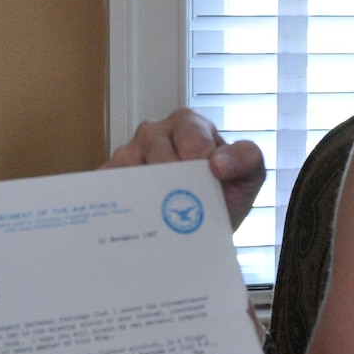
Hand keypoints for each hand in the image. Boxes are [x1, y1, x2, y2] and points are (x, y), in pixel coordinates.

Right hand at [103, 109, 265, 230]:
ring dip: (143, 192)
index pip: (191, 134)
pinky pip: (105, 184)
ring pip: (128, 164)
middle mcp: (155, 133)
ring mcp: (129, 153)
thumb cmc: (223, 196)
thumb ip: (246, 159)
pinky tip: (131, 219)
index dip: (198, 158)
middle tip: (181, 202)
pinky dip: (116, 202)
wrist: (200, 229)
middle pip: (155, 147)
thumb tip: (218, 163)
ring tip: (158, 215)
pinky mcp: (109, 176)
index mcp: (189, 124)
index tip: (207, 179)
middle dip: (172, 178)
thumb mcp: (248, 177)